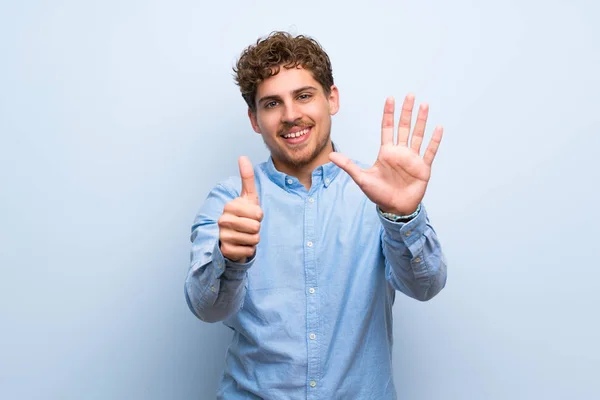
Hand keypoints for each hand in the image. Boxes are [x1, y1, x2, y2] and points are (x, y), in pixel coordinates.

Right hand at [218, 156, 262, 262]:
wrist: (232, 238)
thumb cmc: (243, 216)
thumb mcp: (247, 197)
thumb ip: (246, 177)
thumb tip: (243, 157)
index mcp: (230, 206)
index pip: (258, 213)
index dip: (259, 216)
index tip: (251, 215)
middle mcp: (223, 220)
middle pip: (256, 227)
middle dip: (257, 228)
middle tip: (249, 227)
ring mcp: (223, 236)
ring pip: (253, 239)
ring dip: (253, 239)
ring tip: (245, 236)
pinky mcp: (226, 251)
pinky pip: (249, 251)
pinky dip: (249, 250)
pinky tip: (241, 245)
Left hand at [329, 94, 442, 214]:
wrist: (395, 209)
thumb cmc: (379, 194)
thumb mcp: (361, 178)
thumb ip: (348, 165)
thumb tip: (331, 155)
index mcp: (386, 152)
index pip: (387, 128)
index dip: (388, 113)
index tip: (390, 99)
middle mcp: (400, 152)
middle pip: (404, 127)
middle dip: (406, 111)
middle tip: (410, 95)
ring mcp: (412, 159)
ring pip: (418, 135)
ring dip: (421, 120)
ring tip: (424, 105)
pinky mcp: (423, 167)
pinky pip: (430, 151)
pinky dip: (434, 140)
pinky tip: (438, 127)